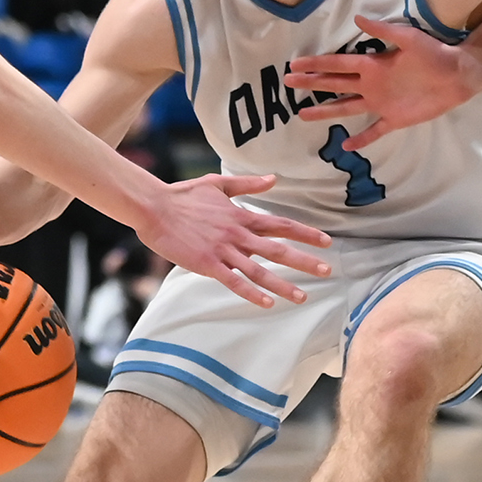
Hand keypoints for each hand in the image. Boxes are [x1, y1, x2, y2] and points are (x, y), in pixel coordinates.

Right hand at [131, 172, 331, 308]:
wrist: (155, 208)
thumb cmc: (183, 195)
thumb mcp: (218, 184)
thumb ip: (247, 184)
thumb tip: (273, 179)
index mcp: (241, 216)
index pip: (281, 225)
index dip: (305, 233)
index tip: (327, 241)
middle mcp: (238, 234)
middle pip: (278, 249)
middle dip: (304, 260)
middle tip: (327, 270)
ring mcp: (223, 250)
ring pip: (259, 270)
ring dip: (283, 284)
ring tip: (302, 296)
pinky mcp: (207, 264)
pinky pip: (233, 281)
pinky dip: (251, 293)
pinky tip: (267, 303)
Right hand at [280, 15, 481, 150]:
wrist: (458, 75)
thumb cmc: (435, 53)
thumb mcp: (408, 37)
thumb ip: (383, 30)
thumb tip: (357, 19)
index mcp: (372, 64)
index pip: (337, 63)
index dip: (316, 64)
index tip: (295, 64)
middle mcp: (371, 84)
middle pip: (335, 84)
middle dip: (312, 84)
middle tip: (288, 83)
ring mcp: (380, 103)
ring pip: (346, 107)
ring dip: (325, 111)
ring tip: (303, 114)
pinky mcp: (394, 119)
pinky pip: (374, 131)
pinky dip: (361, 139)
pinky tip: (345, 146)